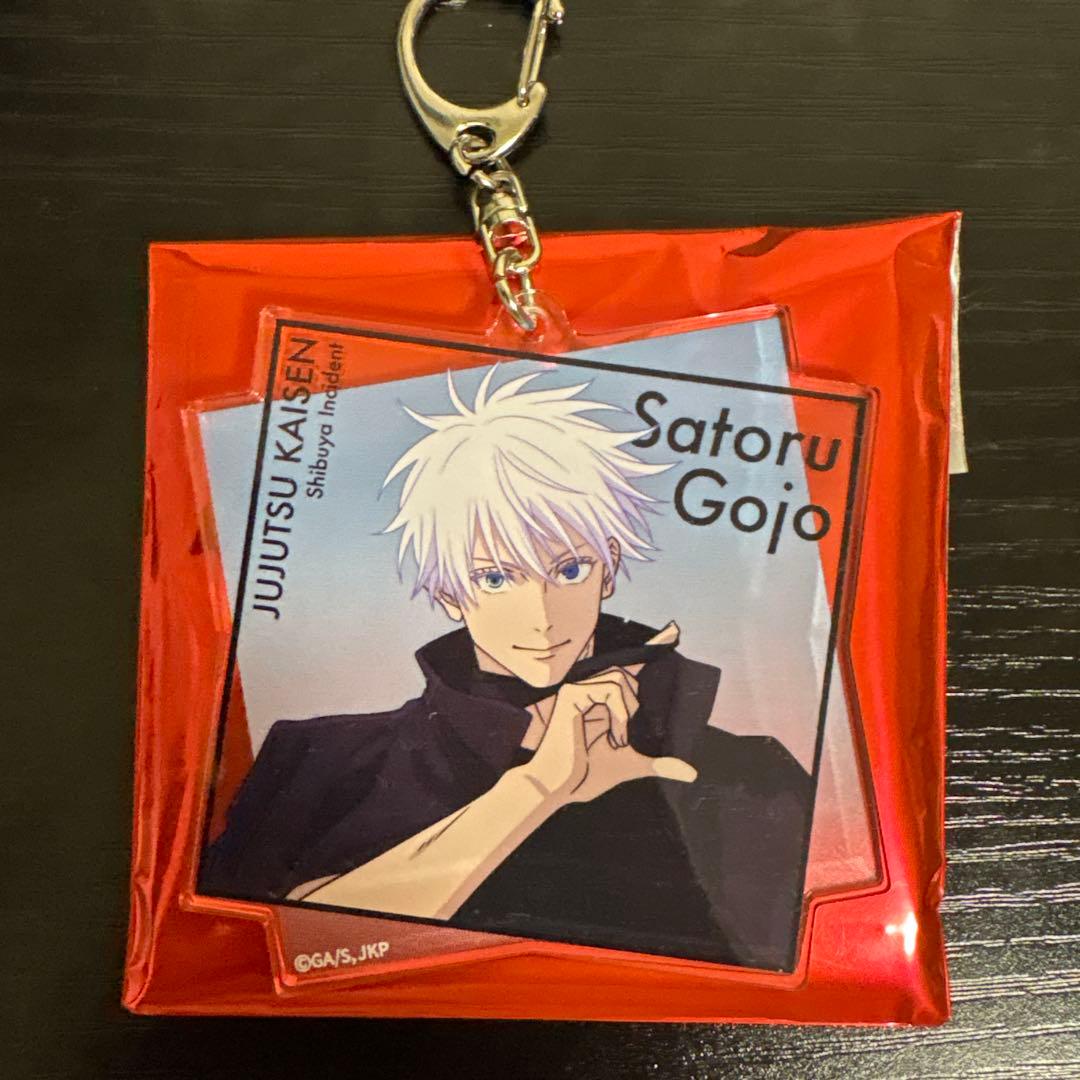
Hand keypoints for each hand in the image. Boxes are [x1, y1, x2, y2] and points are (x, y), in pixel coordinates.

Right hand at [520, 651, 697, 807]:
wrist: (559, 788)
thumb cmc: (587, 774)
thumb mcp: (630, 764)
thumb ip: (657, 762)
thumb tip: (690, 772)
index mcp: (600, 699)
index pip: (630, 666)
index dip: (652, 648)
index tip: (674, 631)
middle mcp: (588, 688)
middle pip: (626, 673)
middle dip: (635, 703)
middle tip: (623, 737)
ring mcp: (577, 688)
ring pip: (618, 678)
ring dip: (627, 711)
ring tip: (618, 740)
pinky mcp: (571, 694)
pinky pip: (608, 689)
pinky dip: (618, 713)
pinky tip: (613, 737)